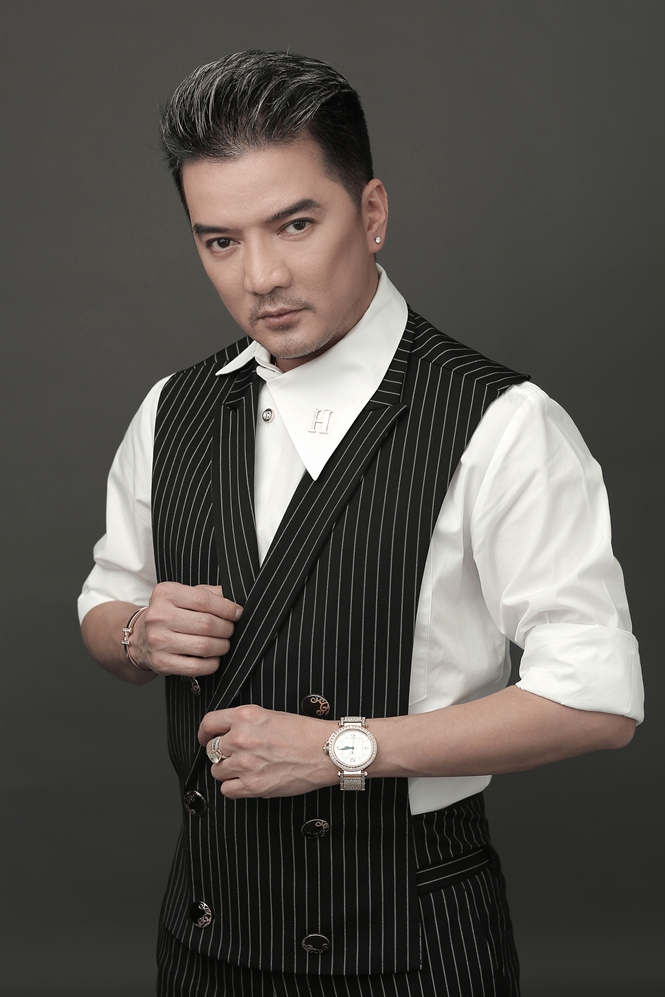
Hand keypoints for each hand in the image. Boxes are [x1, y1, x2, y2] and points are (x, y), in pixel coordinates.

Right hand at [130, 582, 242, 675]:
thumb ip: (209, 594)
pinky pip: (196, 666)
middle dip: (227, 628)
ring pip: (204, 646)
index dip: (227, 608)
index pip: (203, 600)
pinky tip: (213, 658)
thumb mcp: (184, 596)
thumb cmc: (170, 614)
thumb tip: (236, 600)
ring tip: (223, 643)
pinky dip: (212, 664)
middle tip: (230, 630)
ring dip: (222, 646)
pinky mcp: (161, 662)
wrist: (139, 638)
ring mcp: (158, 640)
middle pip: (206, 624)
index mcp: (166, 593)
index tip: (237, 613)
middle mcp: (158, 616)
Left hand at [198, 705, 338, 798]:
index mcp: (245, 716)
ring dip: (228, 771)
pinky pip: (227, 790)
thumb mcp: (270, 715)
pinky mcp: (253, 785)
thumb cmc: (305, 732)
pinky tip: (247, 781)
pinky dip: (234, 787)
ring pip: (217, 771)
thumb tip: (226, 734)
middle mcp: (241, 738)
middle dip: (221, 754)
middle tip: (234, 755)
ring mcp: (245, 763)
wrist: (326, 751)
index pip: (208, 723)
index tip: (205, 738)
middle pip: (212, 750)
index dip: (204, 733)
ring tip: (246, 768)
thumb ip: (245, 723)